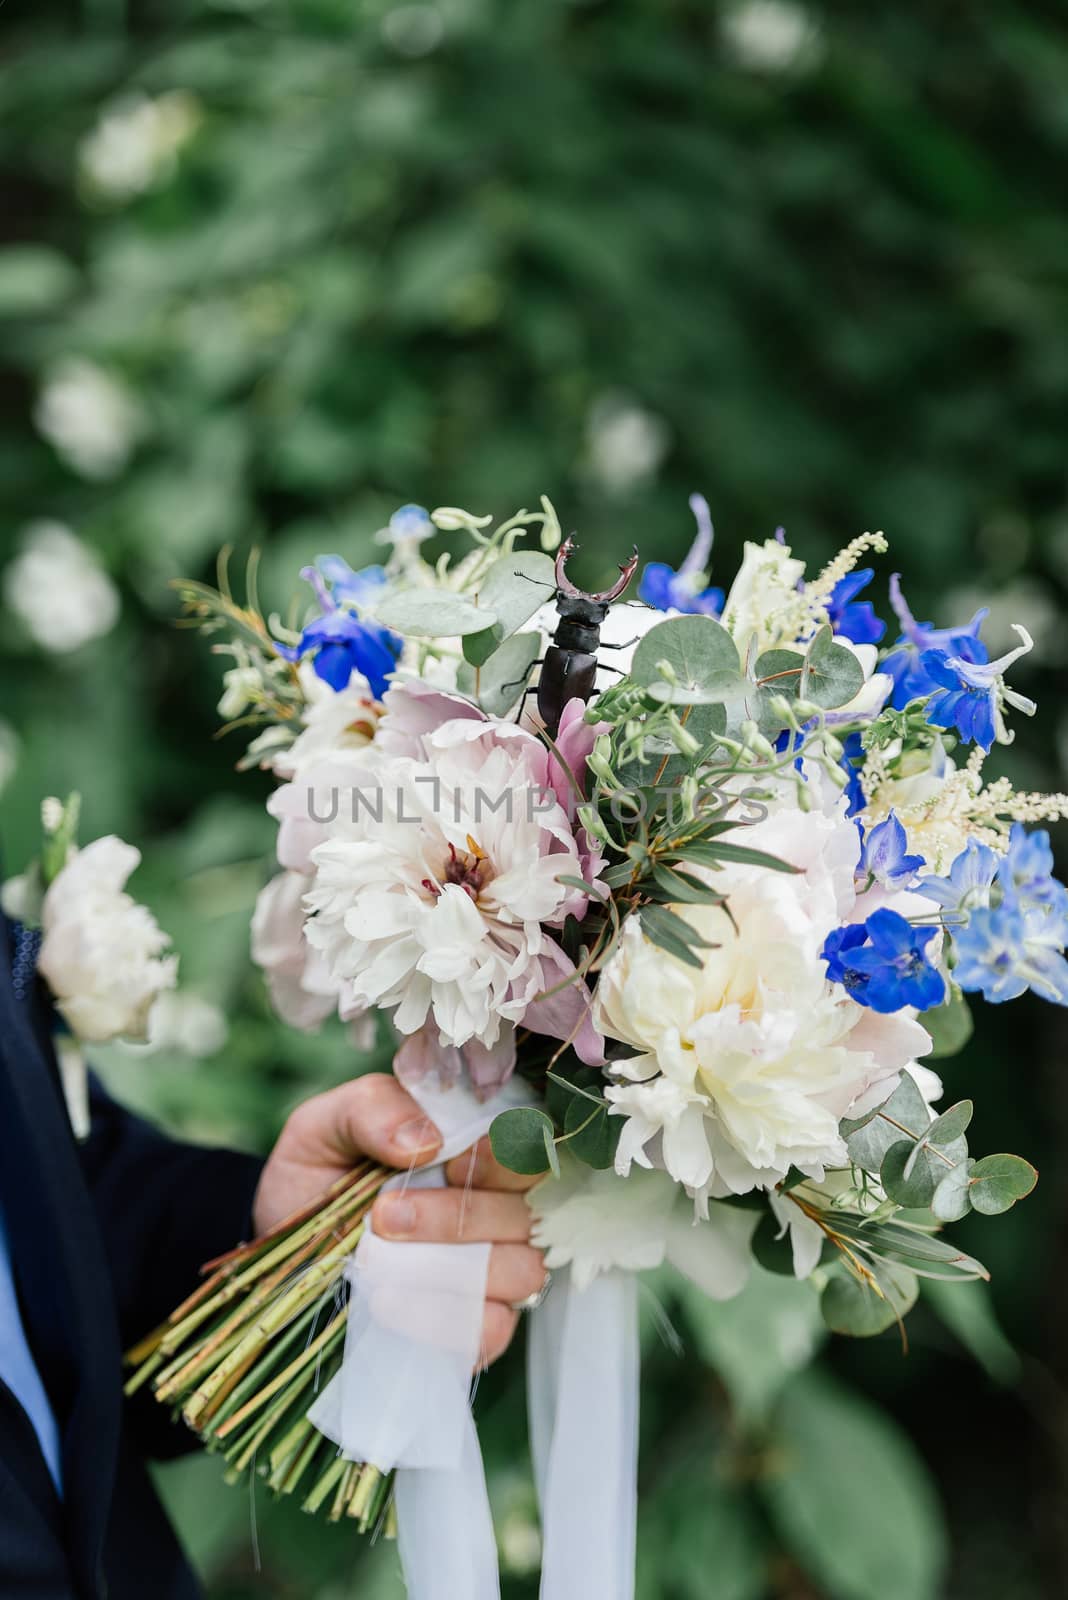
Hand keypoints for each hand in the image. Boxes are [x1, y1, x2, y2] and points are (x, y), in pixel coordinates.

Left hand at [253, 1073, 545, 1366]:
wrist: (287, 1252)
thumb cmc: (320, 1174)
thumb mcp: (327, 1124)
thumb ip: (374, 1107)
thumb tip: (428, 1140)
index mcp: (483, 1141)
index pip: (536, 1143)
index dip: (501, 1156)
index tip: (442, 1160)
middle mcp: (506, 1203)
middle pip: (531, 1211)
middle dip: (461, 1214)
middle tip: (387, 1213)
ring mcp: (500, 1267)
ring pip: (522, 1269)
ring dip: (447, 1266)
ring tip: (380, 1257)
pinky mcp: (481, 1325)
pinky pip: (493, 1326)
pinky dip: (439, 1316)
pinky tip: (386, 1300)